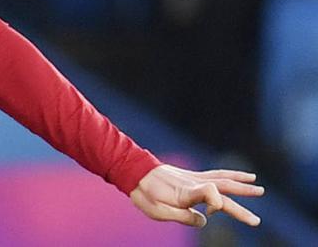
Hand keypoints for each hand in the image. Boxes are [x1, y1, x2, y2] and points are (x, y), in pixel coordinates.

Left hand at [130, 164, 263, 227]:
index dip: (216, 204)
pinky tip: (240, 177)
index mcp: (187, 191)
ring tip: (258, 186)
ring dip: (241, 184)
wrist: (133, 171)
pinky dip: (230, 175)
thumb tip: (204, 221)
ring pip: (223, 179)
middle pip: (223, 190)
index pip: (211, 193)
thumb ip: (184, 217)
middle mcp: (194, 182)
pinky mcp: (192, 176)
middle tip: (257, 221)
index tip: (210, 216)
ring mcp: (194, 177)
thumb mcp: (159, 212)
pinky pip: (216, 175)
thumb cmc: (145, 194)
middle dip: (240, 206)